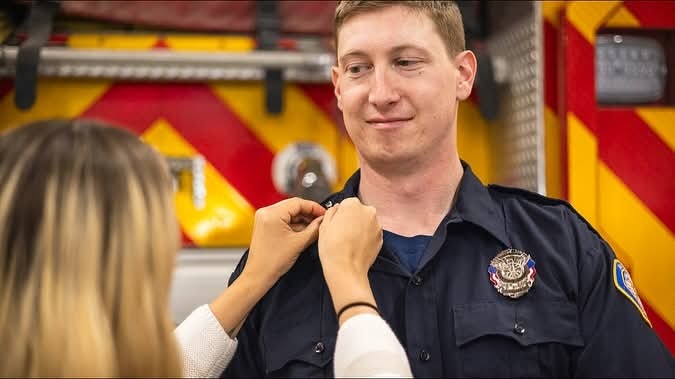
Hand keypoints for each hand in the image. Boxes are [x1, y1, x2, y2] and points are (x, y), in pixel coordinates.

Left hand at [242, 197, 325, 285]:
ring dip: (302, 219)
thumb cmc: (272, 262)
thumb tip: (323, 221)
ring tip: (314, 228)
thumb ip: (314, 229)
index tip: (323, 213)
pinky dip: (294, 224)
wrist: (258, 275)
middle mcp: (265, 212)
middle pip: (293, 206)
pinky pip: (283, 219)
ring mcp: (264, 218)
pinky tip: (304, 231)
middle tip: (321, 220)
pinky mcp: (265, 224)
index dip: (314, 207)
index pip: (298, 202)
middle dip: (309, 213)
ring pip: (289, 212)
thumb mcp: (299, 243)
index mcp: (272, 214)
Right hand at [318, 197, 381, 323]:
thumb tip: (337, 208)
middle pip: (359, 211)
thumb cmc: (332, 246)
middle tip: (342, 233)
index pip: (346, 203)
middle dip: (352, 219)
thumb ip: (331, 211)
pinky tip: (357, 246)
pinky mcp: (381, 237)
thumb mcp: (324, 225)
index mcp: (353, 204)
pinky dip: (366, 237)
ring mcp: (377, 224)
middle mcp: (368, 211)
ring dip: (360, 228)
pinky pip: (372, 233)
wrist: (346, 269)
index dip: (340, 214)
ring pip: (366, 222)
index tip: (336, 224)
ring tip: (350, 241)